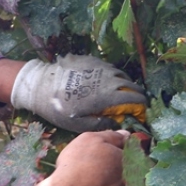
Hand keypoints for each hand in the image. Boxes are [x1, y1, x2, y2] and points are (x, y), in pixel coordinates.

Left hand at [9, 55, 146, 131]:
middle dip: (136, 93)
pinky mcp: (92, 61)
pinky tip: (108, 81)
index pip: (133, 98)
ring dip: (125, 83)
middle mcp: (108, 79)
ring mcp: (100, 68)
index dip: (142, 103)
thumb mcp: (79, 124)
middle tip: (137, 100)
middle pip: (130, 85)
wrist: (41, 85)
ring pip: (120, 74)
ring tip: (124, 91)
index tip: (144, 109)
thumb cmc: (59, 109)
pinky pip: (109, 67)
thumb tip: (116, 123)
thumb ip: (100, 124)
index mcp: (107, 96)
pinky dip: (113, 75)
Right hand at [26, 131, 126, 185]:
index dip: (122, 156)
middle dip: (118, 176)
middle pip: (130, 179)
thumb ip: (112, 137)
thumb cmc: (78, 167)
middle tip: (96, 175)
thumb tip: (127, 136)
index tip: (107, 158)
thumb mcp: (91, 140)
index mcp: (133, 164)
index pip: (136, 158)